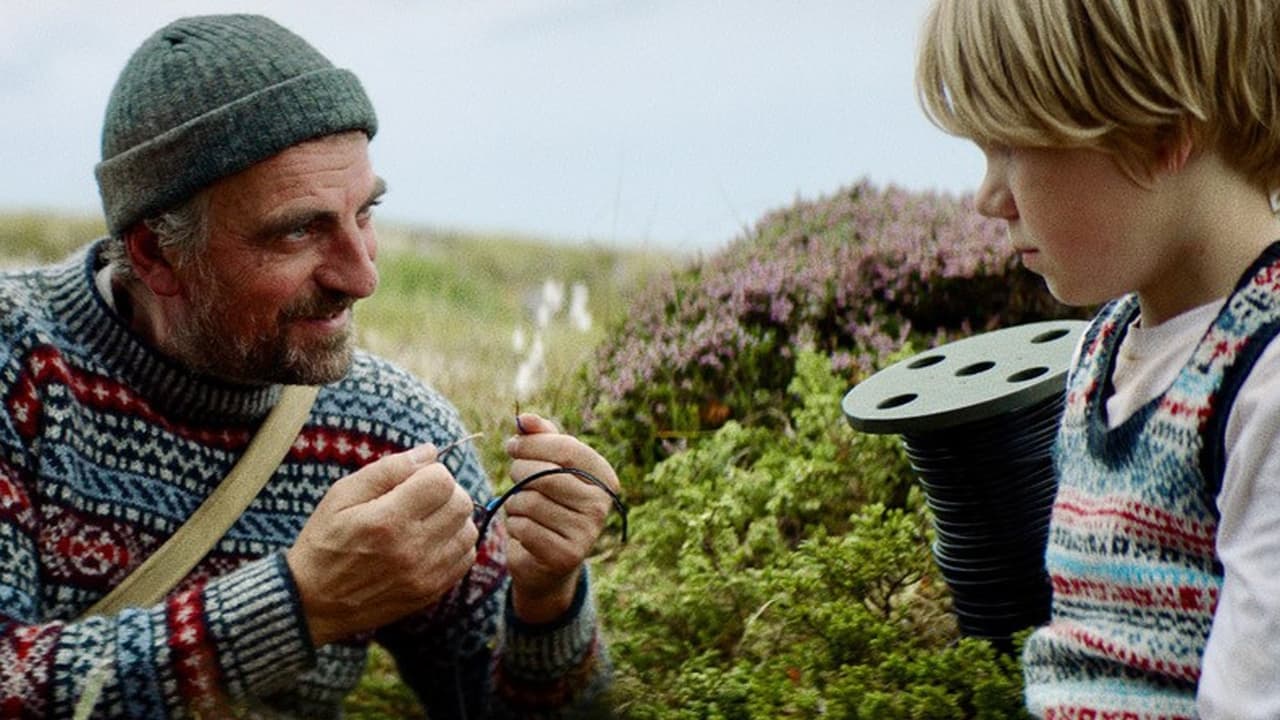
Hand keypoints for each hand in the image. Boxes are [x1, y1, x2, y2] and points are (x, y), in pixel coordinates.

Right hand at [286, 445, 477, 645]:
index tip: (414, 479)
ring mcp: (424, 574)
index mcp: (387, 521)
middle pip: (461, 503)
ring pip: (469, 530)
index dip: (431, 472)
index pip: (442, 481)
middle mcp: (411, 549)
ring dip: (453, 518)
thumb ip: (388, 469)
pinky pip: (466, 557)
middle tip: (422, 496)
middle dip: (446, 491)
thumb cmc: (325, 542)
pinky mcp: (431, 591)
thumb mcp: (342, 496)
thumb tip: (430, 452)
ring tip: (426, 519)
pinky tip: (432, 540)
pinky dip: (455, 543)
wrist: (313, 603)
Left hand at [503, 413, 620, 622]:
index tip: (512, 446)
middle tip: (514, 476)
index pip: (566, 448)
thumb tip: (524, 418)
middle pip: (545, 474)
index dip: (532, 443)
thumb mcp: (547, 465)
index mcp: (603, 477)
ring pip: (530, 501)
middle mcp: (601, 504)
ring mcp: (586, 532)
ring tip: (523, 507)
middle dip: (519, 471)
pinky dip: (514, 525)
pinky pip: (523, 527)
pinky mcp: (564, 555)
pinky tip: (524, 530)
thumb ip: (539, 437)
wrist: (548, 560)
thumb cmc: (547, 502)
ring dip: (515, 502)